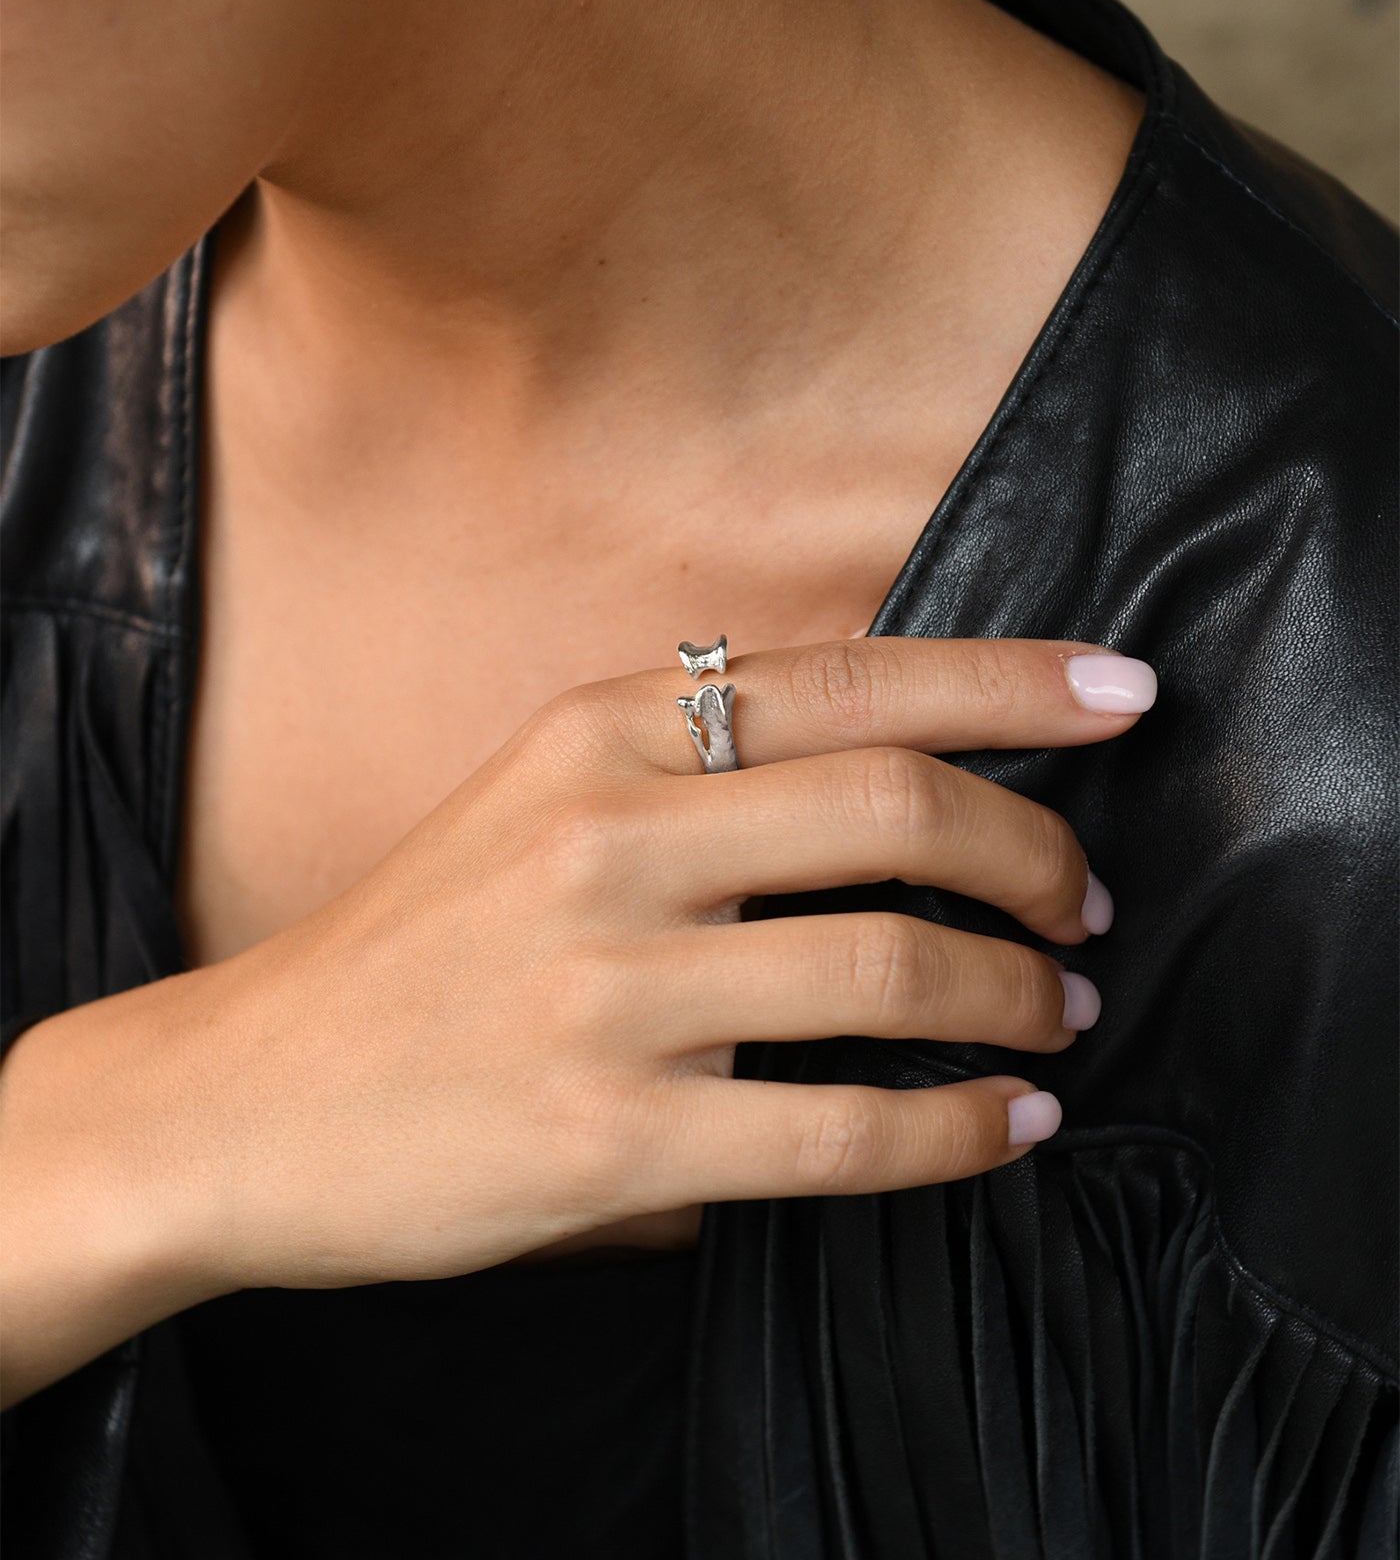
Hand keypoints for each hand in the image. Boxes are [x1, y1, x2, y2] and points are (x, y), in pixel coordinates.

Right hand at [175, 635, 1150, 1290]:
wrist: (245, 1097)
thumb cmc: (416, 948)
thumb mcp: (536, 803)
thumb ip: (694, 774)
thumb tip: (895, 776)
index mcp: (596, 734)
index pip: (848, 678)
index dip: (1012, 682)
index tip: (1123, 696)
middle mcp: (606, 837)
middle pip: (898, 806)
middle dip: (1038, 851)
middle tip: (1087, 900)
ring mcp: (608, 988)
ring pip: (893, 965)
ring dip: (1017, 993)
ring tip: (1057, 1012)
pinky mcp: (609, 1135)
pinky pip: (846, 1128)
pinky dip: (961, 1129)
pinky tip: (1008, 1122)